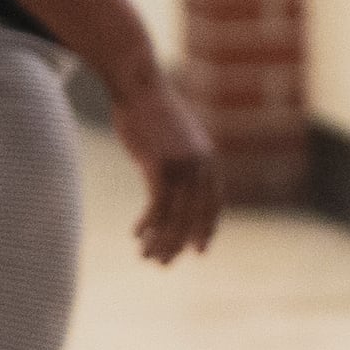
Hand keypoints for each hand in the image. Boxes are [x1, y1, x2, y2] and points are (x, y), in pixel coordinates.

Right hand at [115, 73, 224, 263]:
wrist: (139, 86)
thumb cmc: (154, 113)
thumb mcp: (180, 138)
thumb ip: (187, 161)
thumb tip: (181, 180)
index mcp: (210, 161)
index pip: (213, 205)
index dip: (205, 230)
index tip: (199, 251)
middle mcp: (201, 166)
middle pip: (194, 216)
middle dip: (179, 243)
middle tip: (163, 263)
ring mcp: (182, 165)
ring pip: (175, 215)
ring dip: (160, 240)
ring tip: (147, 257)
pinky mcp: (159, 165)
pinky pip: (157, 204)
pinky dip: (148, 223)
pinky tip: (137, 235)